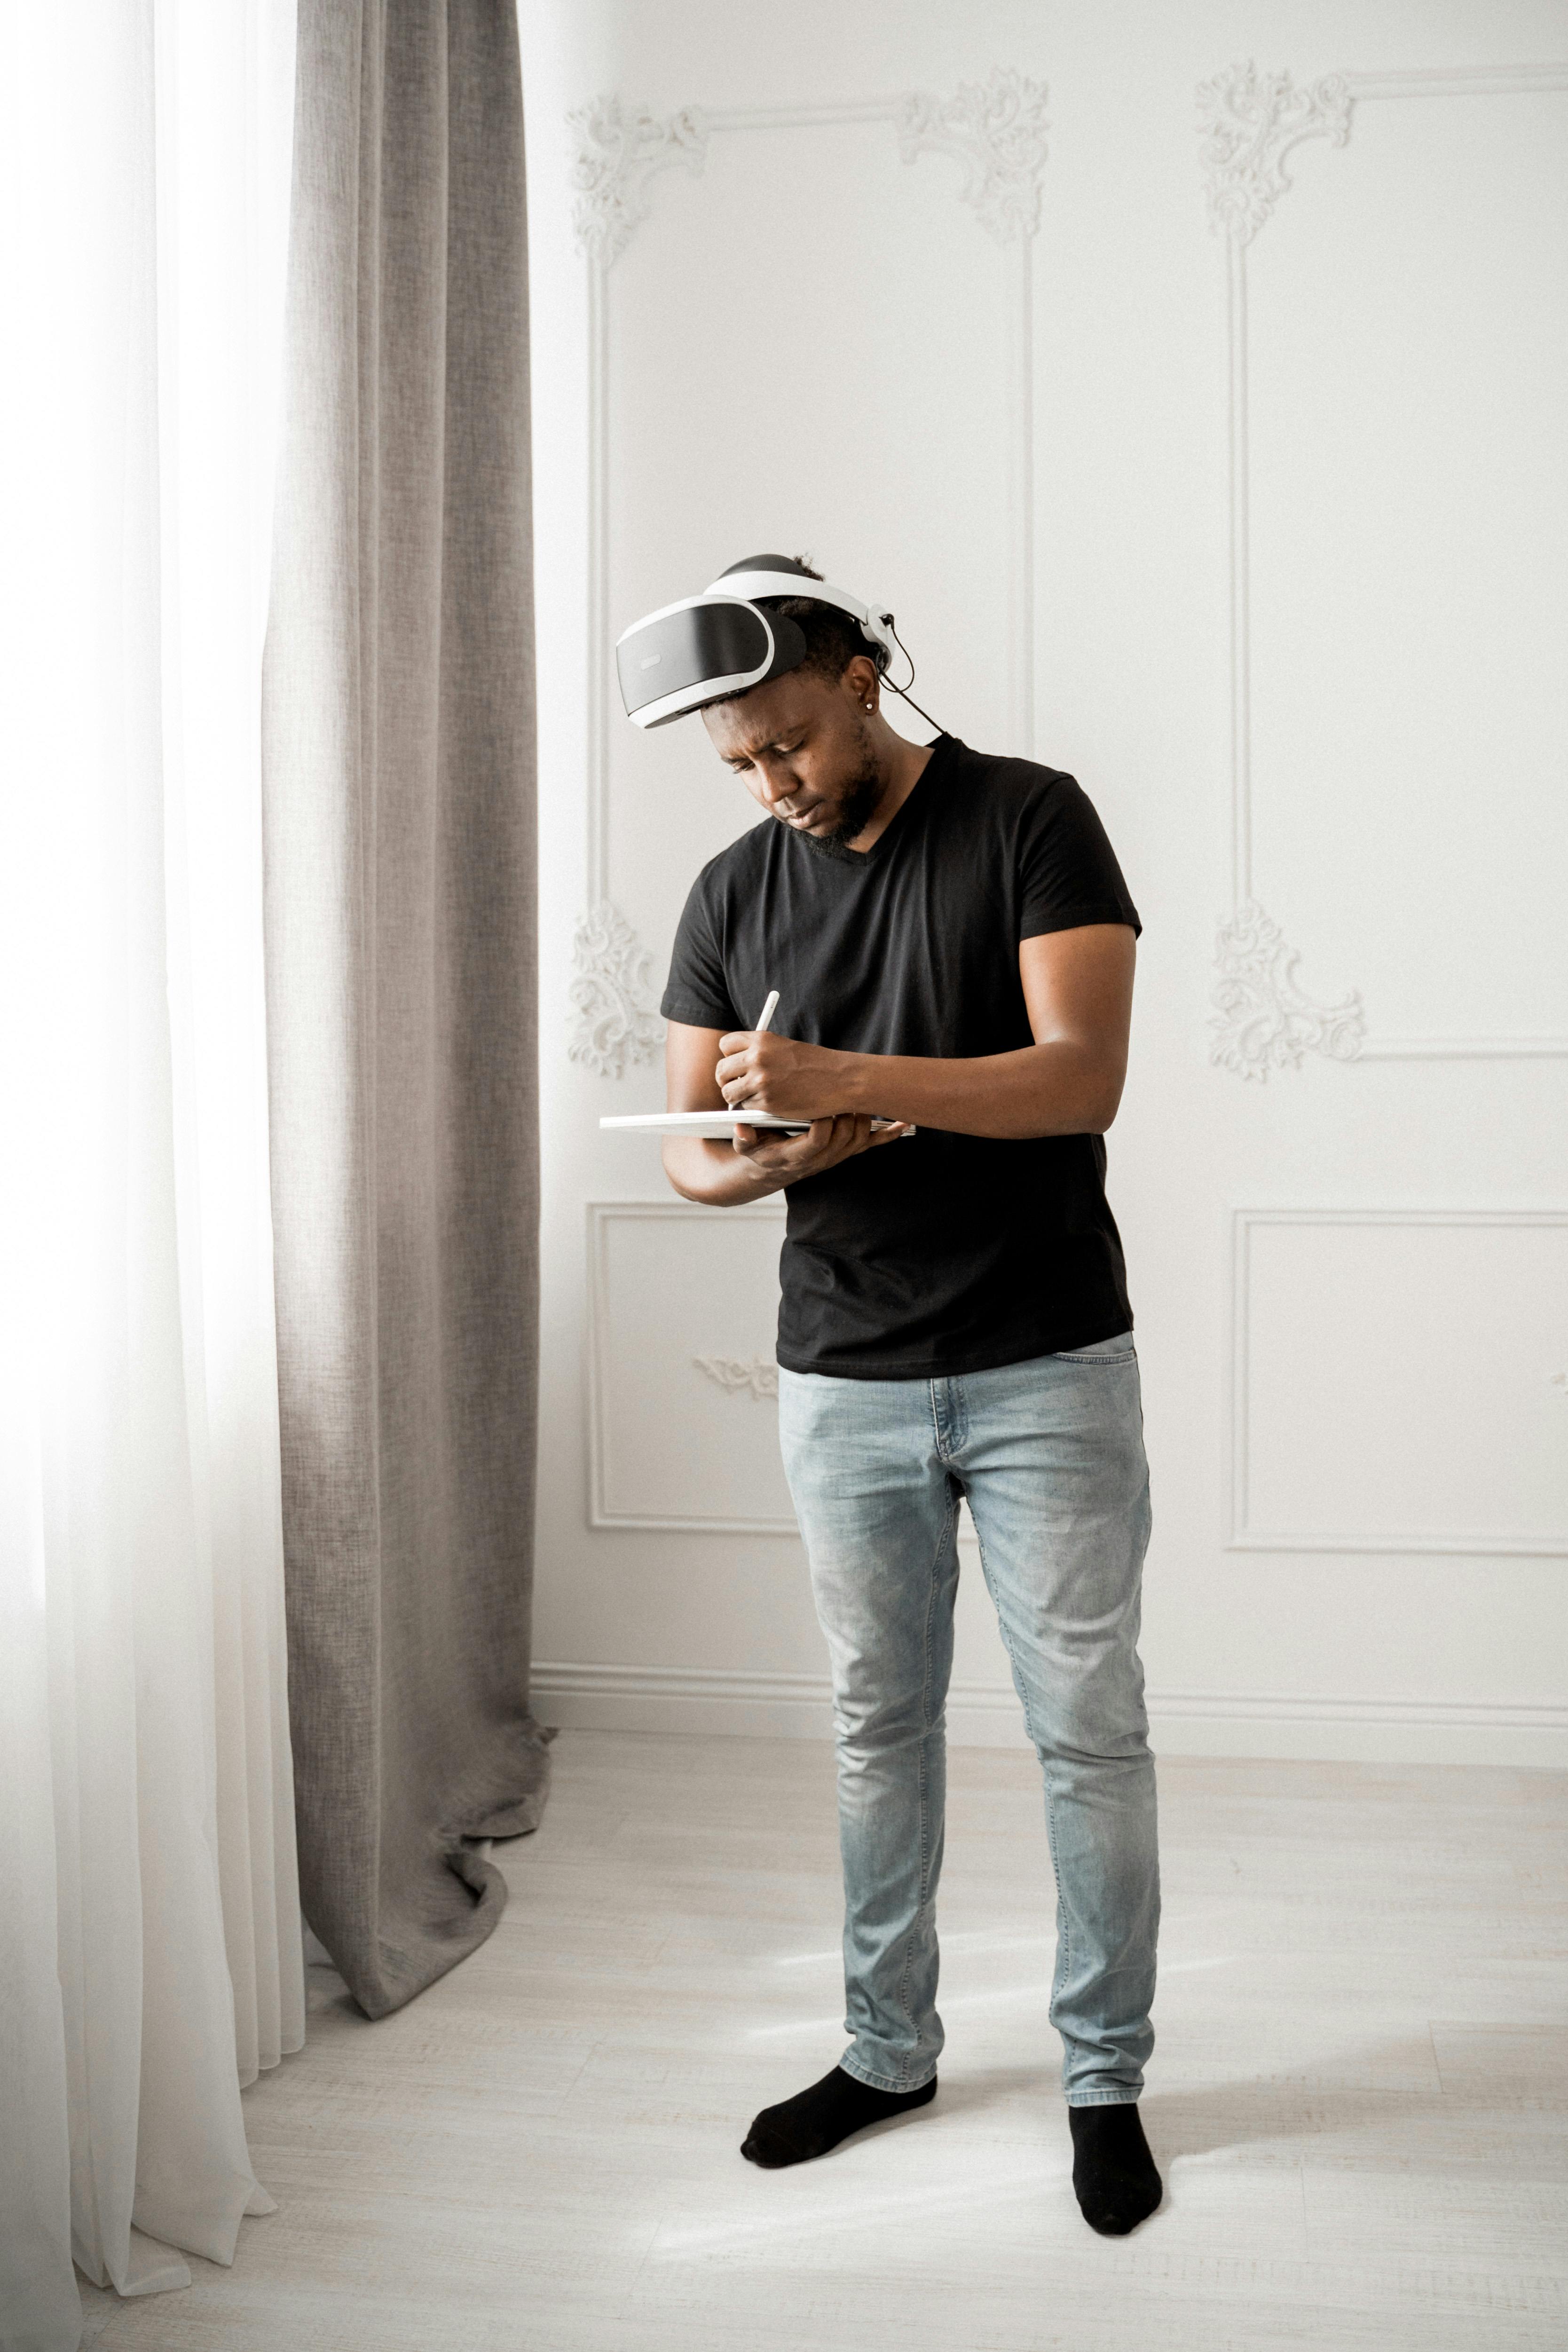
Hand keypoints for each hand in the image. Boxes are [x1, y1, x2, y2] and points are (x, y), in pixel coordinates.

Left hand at [716, 1029, 859, 1121]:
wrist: (840, 1079)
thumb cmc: (814, 1064)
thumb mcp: (784, 1047)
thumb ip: (759, 1052)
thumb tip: (734, 1065)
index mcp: (761, 1039)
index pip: (725, 1045)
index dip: (729, 1057)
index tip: (736, 1064)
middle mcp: (757, 1057)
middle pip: (721, 1071)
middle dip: (727, 1080)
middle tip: (738, 1085)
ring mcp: (761, 1080)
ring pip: (729, 1092)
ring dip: (738, 1097)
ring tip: (754, 1096)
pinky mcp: (767, 1101)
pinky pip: (747, 1107)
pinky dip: (755, 1108)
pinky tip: (772, 1102)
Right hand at [731, 1112, 908, 1180]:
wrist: (769, 1169)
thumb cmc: (759, 1151)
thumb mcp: (746, 1147)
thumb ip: (743, 1139)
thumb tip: (741, 1130)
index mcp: (798, 1157)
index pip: (818, 1141)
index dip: (823, 1122)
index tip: (822, 1104)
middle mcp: (821, 1160)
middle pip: (845, 1139)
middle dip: (849, 1116)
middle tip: (849, 1094)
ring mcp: (836, 1157)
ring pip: (859, 1140)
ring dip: (866, 1120)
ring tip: (865, 1099)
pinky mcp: (844, 1153)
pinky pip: (870, 1146)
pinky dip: (888, 1135)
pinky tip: (902, 1124)